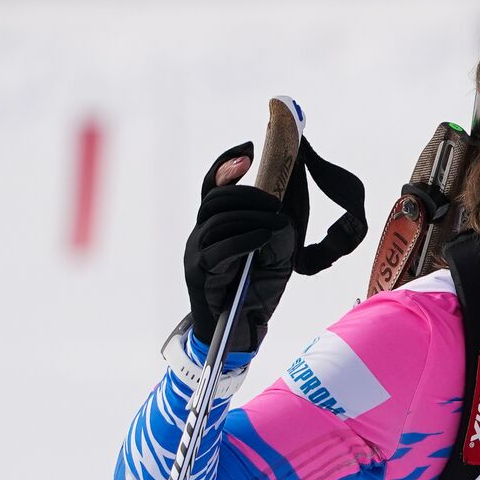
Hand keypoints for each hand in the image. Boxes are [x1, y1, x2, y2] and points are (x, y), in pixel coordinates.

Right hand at [183, 142, 298, 351]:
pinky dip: (244, 239)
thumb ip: (277, 226)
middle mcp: (200, 234)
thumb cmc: (258, 287)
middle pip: (215, 199)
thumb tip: (283, 210)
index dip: (226, 164)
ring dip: (251, 217)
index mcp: (216, 224)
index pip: (212, 186)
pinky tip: (264, 238)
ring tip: (278, 222)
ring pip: (216, 221)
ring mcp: (196, 253)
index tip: (249, 150)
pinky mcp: (199, 274)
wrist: (242, 329)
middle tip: (275, 201)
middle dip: (247, 193)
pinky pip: (218, 249)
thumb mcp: (276, 250)